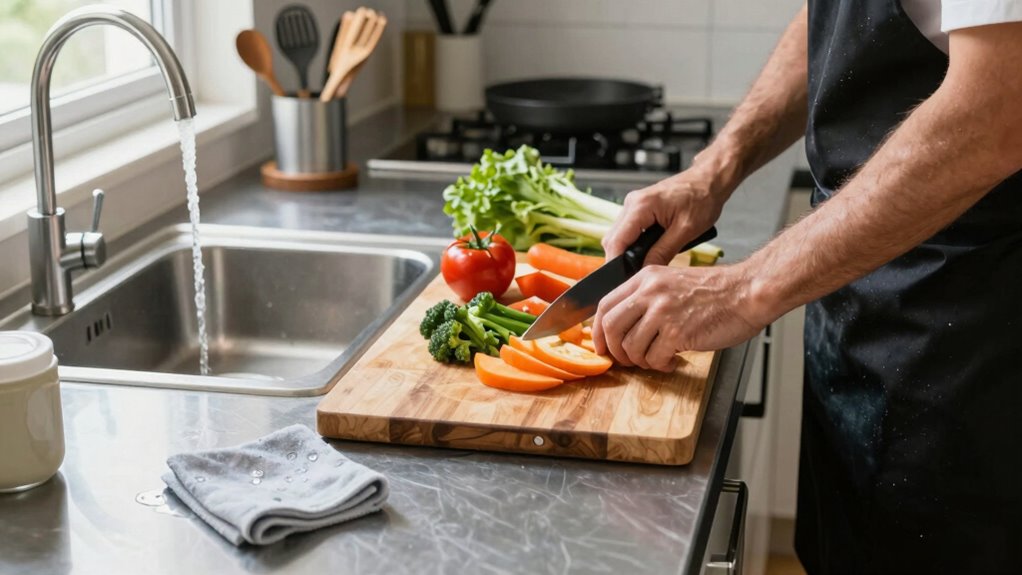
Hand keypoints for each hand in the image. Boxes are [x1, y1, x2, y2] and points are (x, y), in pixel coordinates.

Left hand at [591, 263, 764, 371]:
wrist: (746, 292)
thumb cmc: (714, 292)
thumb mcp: (672, 282)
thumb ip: (646, 298)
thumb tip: (622, 326)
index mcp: (646, 277)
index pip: (605, 304)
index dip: (597, 330)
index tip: (601, 345)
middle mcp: (650, 291)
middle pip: (610, 326)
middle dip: (614, 350)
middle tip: (626, 360)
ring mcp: (663, 311)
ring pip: (631, 346)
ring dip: (640, 361)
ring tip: (656, 359)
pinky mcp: (678, 331)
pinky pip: (654, 357)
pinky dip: (660, 365)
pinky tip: (671, 361)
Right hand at [602, 166, 729, 266]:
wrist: (709, 180)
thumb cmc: (702, 198)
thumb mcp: (685, 231)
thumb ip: (663, 252)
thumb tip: (645, 270)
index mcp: (641, 206)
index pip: (616, 240)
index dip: (616, 262)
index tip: (622, 278)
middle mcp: (632, 203)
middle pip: (613, 239)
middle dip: (620, 258)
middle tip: (635, 275)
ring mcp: (634, 204)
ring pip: (618, 235)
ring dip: (627, 251)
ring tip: (642, 263)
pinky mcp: (639, 207)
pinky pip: (627, 229)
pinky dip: (633, 243)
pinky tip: (645, 251)